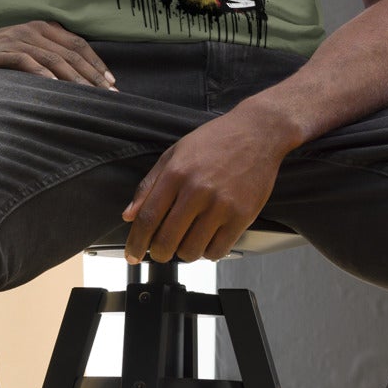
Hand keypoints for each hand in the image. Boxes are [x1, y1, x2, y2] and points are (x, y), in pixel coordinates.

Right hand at [0, 20, 116, 88]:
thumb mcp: (23, 54)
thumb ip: (47, 59)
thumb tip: (78, 81)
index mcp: (40, 28)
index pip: (77, 44)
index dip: (96, 63)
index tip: (111, 83)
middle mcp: (30, 30)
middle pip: (69, 52)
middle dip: (91, 75)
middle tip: (107, 96)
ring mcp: (14, 39)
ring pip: (53, 58)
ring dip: (74, 79)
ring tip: (88, 96)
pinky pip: (26, 62)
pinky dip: (42, 75)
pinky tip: (56, 88)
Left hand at [120, 107, 292, 263]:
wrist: (258, 132)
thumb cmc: (216, 140)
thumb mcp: (174, 153)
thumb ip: (149, 185)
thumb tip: (129, 215)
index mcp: (176, 174)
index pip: (147, 219)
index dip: (136, 243)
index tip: (133, 255)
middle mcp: (197, 191)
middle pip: (167, 241)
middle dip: (158, 253)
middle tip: (160, 251)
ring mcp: (221, 205)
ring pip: (191, 251)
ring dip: (184, 253)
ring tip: (187, 240)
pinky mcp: (242, 216)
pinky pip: (218, 250)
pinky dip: (208, 252)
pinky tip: (207, 239)